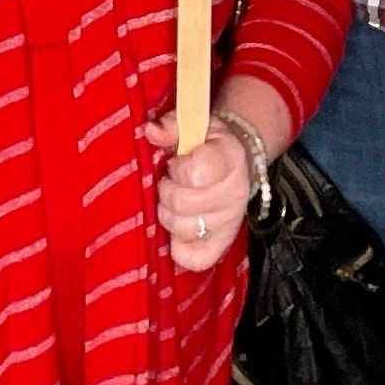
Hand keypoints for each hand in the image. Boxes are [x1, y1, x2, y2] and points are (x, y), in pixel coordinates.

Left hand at [144, 111, 250, 272]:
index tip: (177, 162)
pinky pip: (195, 259)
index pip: (198, 173)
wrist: (234, 161)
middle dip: (167, 190)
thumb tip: (150, 131)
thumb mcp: (193, 125)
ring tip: (175, 198)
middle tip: (171, 181)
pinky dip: (180, 248)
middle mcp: (235, 193)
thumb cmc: (207, 143)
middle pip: (183, 203)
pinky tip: (178, 230)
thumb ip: (170, 126)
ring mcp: (230, 221)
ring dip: (168, 213)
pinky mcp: (222, 243)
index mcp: (229, 158)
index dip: (178, 169)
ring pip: (182, 229)